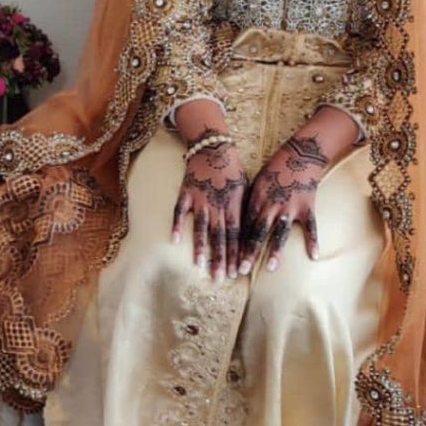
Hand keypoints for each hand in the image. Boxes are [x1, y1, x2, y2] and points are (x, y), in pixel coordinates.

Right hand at [172, 140, 247, 281]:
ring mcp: (200, 200)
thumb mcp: (246, 188)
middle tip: (221, 278)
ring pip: (200, 228)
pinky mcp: (185, 193)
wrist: (214, 147)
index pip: (236, 235)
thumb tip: (251, 233)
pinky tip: (174, 240)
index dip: (237, 254)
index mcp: (234, 204)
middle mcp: (217, 205)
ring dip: (200, 248)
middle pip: (219, 236)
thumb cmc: (233, 169)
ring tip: (200, 266)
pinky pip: (179, 212)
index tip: (238, 272)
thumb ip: (245, 211)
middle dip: (221, 258)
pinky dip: (177, 225)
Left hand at [239, 136, 326, 274]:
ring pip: (280, 233)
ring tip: (271, 268)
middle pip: (258, 233)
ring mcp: (289, 207)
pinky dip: (313, 241)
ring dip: (275, 251)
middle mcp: (271, 205)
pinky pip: (310, 227)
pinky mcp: (307, 206)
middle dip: (249, 253)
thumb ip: (249, 203)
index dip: (235, 244)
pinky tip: (313, 256)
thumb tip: (238, 222)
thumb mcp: (256, 183)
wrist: (299, 155)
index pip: (243, 226)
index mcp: (256, 199)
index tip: (229, 260)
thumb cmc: (274, 169)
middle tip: (242, 270)